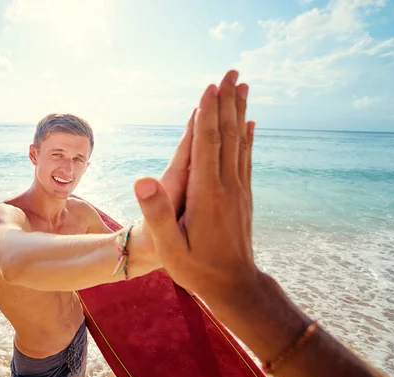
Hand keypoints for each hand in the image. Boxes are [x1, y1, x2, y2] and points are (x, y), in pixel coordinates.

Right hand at [133, 70, 257, 306]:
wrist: (235, 286)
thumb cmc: (197, 269)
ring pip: (240, 143)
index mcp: (207, 194)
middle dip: (227, 103)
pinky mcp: (243, 196)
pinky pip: (245, 159)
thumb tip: (143, 181)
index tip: (211, 86)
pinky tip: (249, 125)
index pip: (207, 145)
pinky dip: (247, 137)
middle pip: (227, 136)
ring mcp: (238, 190)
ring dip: (240, 113)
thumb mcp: (170, 248)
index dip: (207, 115)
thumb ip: (157, 214)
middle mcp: (227, 186)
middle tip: (231, 73)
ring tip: (243, 88)